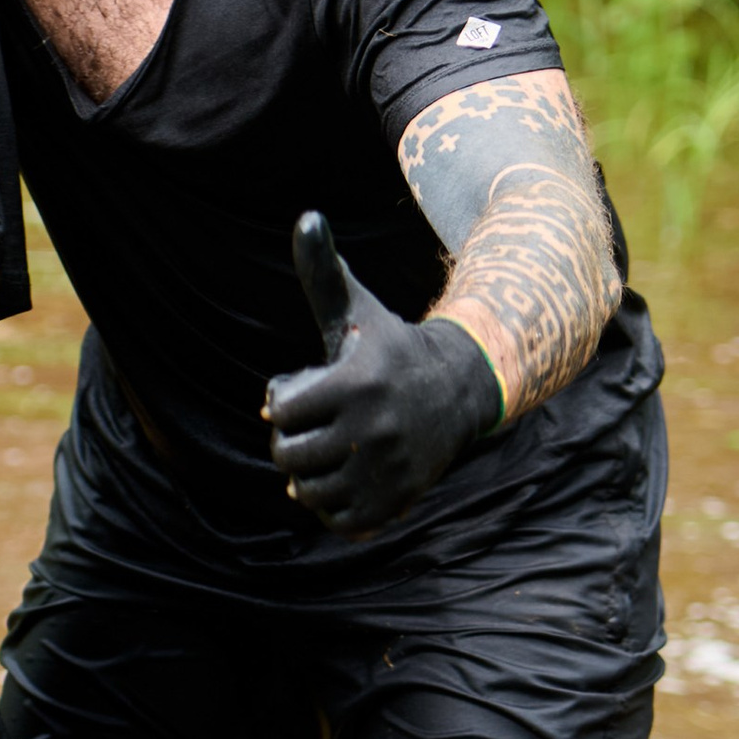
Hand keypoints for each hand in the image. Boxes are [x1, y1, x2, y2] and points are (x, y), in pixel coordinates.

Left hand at [264, 209, 499, 535]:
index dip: (283, 404)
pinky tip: (346, 476)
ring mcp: (388, 471)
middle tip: (310, 428)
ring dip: (308, 476)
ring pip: (308, 493)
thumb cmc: (391, 347)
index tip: (301, 394)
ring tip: (327, 452)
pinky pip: (337, 521)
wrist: (459, 388)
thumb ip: (322, 270)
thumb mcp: (356, 309)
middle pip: (288, 456)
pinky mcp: (397, 502)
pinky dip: (332, 506)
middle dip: (291, 441)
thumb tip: (305, 216)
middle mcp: (373, 431)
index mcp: (356, 384)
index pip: (279, 414)